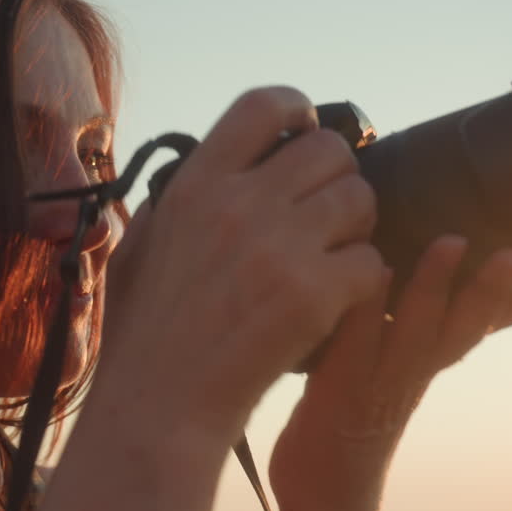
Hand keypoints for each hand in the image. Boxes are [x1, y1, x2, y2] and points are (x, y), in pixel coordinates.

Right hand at [41, 87, 384, 510]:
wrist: (160, 406)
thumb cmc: (144, 334)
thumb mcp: (139, 249)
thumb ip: (172, 203)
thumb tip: (206, 167)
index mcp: (195, 185)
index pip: (262, 104)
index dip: (294, 107)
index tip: (303, 128)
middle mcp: (239, 204)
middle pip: (328, 148)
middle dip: (336, 176)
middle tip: (326, 212)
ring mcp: (278, 247)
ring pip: (360, 198)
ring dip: (356, 226)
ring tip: (333, 256)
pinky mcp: (313, 294)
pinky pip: (372, 261)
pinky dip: (363, 281)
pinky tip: (337, 301)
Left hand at [268, 236, 511, 510]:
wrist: (322, 489)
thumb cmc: (345, 420)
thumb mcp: (383, 374)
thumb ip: (397, 332)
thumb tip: (396, 280)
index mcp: (423, 369)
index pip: (479, 332)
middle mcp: (411, 375)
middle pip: (461, 330)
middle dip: (491, 292)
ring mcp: (378, 381)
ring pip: (417, 330)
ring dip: (434, 286)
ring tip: (451, 243)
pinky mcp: (337, 386)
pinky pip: (357, 341)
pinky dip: (369, 307)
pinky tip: (375, 272)